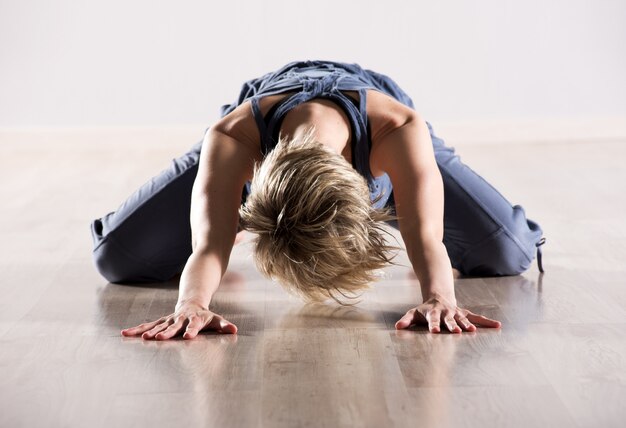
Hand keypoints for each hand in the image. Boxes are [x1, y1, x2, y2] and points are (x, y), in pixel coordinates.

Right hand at [121, 302, 237, 339]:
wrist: (192, 303)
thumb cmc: (206, 316)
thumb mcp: (216, 320)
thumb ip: (224, 325)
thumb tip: (235, 330)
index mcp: (194, 319)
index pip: (194, 325)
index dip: (191, 330)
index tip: (188, 337)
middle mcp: (179, 319)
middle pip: (173, 326)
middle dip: (166, 333)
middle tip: (158, 339)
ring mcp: (169, 320)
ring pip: (158, 326)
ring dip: (149, 332)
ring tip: (142, 338)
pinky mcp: (161, 321)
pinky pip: (148, 326)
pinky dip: (137, 330)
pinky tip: (125, 333)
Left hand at [395, 296, 500, 332]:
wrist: (438, 297)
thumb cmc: (424, 310)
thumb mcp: (413, 313)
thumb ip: (406, 320)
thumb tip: (397, 327)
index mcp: (433, 312)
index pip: (432, 320)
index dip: (433, 325)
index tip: (434, 332)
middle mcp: (446, 312)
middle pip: (449, 320)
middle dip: (452, 326)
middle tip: (456, 332)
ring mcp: (456, 313)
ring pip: (463, 319)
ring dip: (468, 325)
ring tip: (473, 332)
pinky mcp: (465, 314)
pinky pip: (477, 318)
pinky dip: (487, 322)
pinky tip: (498, 325)